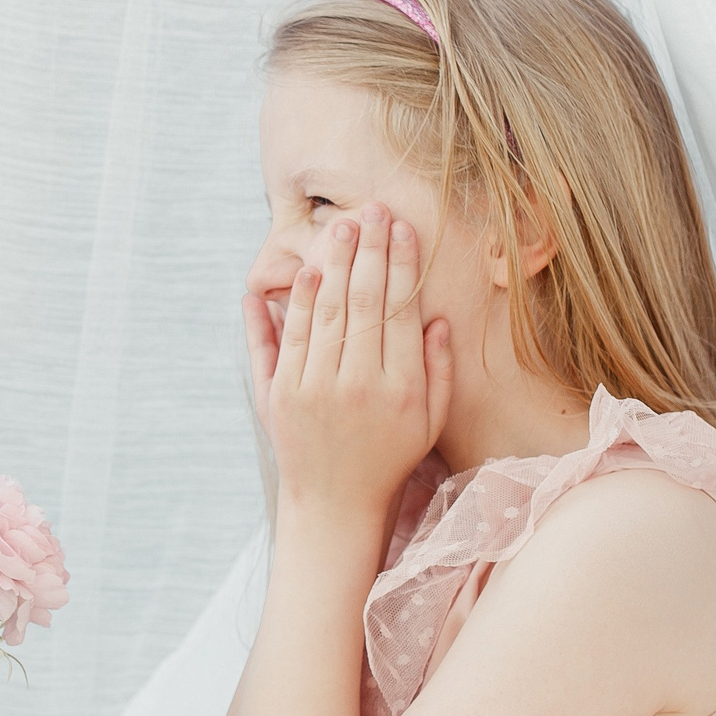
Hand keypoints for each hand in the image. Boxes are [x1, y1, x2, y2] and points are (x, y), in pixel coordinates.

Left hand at [244, 204, 450, 522]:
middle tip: (370, 211)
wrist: (334, 504)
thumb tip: (434, 317)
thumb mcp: (429, 420)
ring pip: (323, 313)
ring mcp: (313, 389)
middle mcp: (356, 384)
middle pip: (362, 302)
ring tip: (341, 228)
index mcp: (399, 388)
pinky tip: (306, 272)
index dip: (401, 264)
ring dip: (332, 265)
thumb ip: (437, 369)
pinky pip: (284, 339)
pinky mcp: (279, 396)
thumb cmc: (390, 457)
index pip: (400, 310)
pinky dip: (292, 303)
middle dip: (367, 251)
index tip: (402, 228)